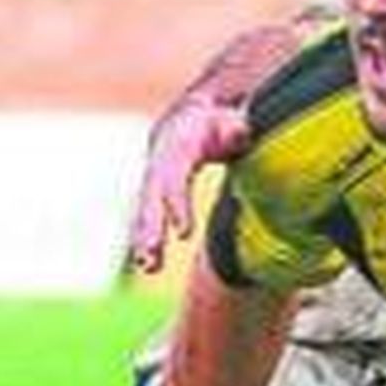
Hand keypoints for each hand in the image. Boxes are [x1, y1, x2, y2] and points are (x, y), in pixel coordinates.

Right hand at [128, 97, 250, 272]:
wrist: (190, 118)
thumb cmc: (217, 122)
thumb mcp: (229, 120)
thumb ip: (235, 128)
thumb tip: (240, 131)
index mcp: (177, 147)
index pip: (174, 179)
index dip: (176, 204)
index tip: (183, 233)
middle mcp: (160, 166)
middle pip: (152, 199)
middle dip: (152, 227)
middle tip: (150, 254)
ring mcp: (156, 181)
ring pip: (147, 212)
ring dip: (145, 240)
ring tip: (148, 267)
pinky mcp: (157, 195)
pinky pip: (150, 218)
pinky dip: (147, 240)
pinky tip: (149, 265)